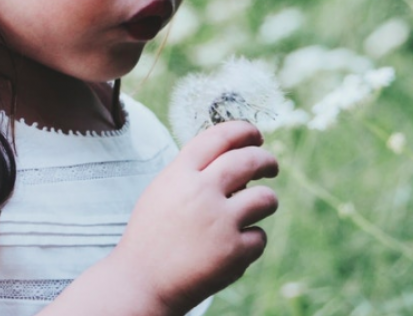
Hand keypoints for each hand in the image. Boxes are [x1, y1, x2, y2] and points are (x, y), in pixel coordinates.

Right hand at [111, 120, 278, 313]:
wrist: (141, 282)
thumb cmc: (152, 235)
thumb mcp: (163, 191)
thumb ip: (193, 173)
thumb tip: (235, 158)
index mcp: (180, 174)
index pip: (219, 136)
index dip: (243, 130)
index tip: (255, 135)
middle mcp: (201, 192)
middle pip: (249, 160)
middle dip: (266, 160)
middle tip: (271, 166)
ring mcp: (220, 222)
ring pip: (266, 198)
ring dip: (268, 201)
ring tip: (261, 206)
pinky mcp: (233, 252)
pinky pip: (259, 237)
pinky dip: (252, 241)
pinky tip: (236, 246)